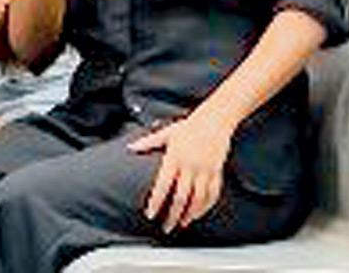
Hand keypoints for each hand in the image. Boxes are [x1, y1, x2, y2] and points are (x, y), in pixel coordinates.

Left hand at [128, 113, 234, 232]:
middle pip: (181, 197)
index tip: (150, 214)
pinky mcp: (217, 172)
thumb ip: (148, 142)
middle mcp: (191, 166)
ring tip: (181, 224)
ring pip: (198, 199)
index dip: (156, 202)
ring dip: (189, 214)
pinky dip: (206, 207)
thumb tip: (130, 147)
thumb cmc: (188, 127)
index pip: (163, 185)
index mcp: (175, 158)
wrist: (215, 120)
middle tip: (166, 227)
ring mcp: (205, 170)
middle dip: (173, 215)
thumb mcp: (166, 133)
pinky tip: (198, 214)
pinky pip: (213, 194)